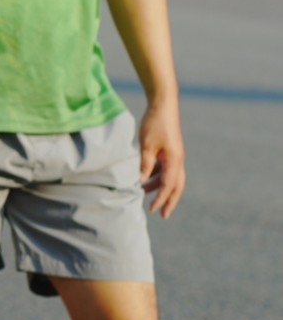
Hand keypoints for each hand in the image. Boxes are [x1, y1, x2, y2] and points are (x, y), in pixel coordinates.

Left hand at [138, 101, 184, 217]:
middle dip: (169, 200)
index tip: (153, 210)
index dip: (161, 199)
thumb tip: (141, 182)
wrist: (163, 105)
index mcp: (174, 160)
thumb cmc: (154, 124)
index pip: (169, 185)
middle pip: (176, 186)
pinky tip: (146, 179)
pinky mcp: (170, 151)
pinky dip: (158, 176)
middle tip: (162, 215)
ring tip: (145, 195)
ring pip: (171, 177)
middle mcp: (178, 160)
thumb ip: (145, 164)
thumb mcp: (146, 145)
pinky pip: (166, 169)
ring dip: (160, 188)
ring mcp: (175, 155)